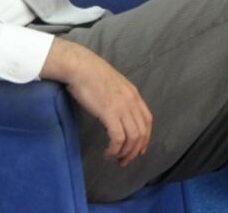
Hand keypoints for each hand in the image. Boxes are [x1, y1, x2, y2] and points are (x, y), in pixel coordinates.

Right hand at [42, 39, 151, 166]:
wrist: (80, 66)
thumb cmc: (91, 74)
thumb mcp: (112, 85)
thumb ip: (118, 98)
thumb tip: (116, 112)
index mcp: (133, 94)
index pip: (147, 120)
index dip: (145, 138)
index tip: (138, 150)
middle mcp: (132, 101)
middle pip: (142, 132)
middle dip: (135, 151)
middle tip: (125, 161)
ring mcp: (122, 107)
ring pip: (133, 138)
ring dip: (126, 153)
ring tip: (115, 159)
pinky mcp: (110, 113)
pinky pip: (119, 138)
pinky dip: (115, 149)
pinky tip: (108, 153)